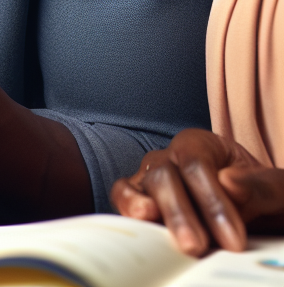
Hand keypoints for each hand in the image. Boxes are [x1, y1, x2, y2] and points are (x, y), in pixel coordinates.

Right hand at [111, 127, 283, 254]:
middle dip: (179, 212)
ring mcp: (150, 178)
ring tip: (165, 236)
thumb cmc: (261, 197)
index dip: (211, 200)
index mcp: (200, 144)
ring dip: (151, 215)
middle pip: (162, 175)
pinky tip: (143, 226)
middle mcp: (169, 157)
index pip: (195, 164)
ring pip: (138, 186)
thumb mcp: (275, 190)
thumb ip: (258, 185)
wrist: (254, 212)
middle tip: (197, 246)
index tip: (233, 238)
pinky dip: (127, 209)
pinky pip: (123, 196)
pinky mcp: (140, 199)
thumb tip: (229, 182)